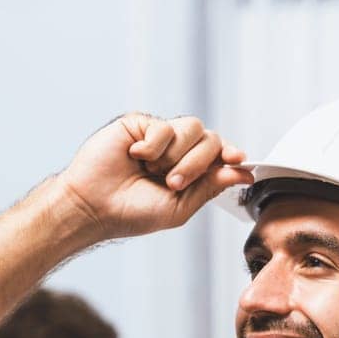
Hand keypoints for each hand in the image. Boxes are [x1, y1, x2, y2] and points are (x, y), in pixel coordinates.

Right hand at [54, 113, 252, 240]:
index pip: (220, 155)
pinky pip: (165, 126)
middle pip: (211, 140)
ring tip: (153, 171)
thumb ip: (210, 187)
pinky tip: (136, 156)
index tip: (238, 160)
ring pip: (193, 128)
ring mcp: (160, 137)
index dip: (232, 155)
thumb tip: (243, 172)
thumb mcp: (179, 207)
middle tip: (173, 182)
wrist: (95, 206)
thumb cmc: (132, 212)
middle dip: (197, 163)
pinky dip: (154, 146)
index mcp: (190, 172)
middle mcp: (178, 151)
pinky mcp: (141, 124)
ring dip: (177, 156)